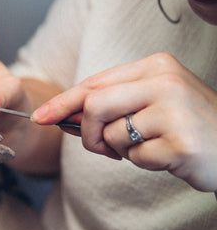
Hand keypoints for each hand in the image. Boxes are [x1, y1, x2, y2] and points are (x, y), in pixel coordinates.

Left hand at [32, 52, 216, 191]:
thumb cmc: (188, 123)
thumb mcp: (151, 101)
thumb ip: (112, 103)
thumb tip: (64, 114)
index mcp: (155, 66)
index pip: (95, 83)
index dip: (63, 102)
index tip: (42, 117)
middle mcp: (164, 82)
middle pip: (94, 105)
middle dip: (85, 132)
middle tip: (97, 146)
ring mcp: (174, 111)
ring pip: (111, 134)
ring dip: (119, 149)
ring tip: (146, 146)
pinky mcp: (181, 143)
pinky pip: (135, 157)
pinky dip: (141, 162)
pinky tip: (166, 155)